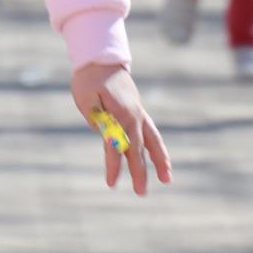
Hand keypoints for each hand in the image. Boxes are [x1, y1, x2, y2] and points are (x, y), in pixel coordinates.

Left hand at [70, 63, 172, 195]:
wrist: (101, 59)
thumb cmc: (90, 78)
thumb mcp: (85, 96)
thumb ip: (96, 116)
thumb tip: (106, 135)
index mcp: (121, 113)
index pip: (117, 145)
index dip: (114, 165)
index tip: (111, 183)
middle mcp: (134, 115)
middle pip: (139, 148)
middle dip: (140, 171)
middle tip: (141, 193)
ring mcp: (138, 113)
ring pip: (153, 141)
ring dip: (160, 160)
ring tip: (167, 179)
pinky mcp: (137, 112)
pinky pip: (151, 133)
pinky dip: (157, 148)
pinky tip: (161, 161)